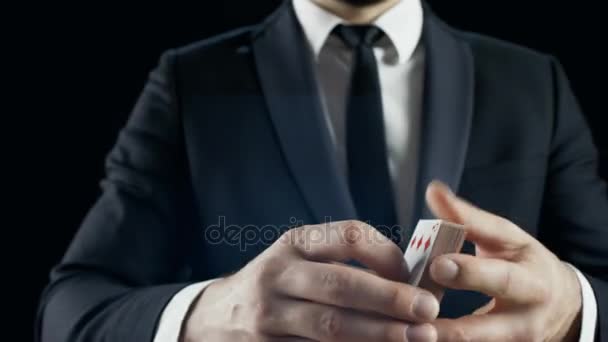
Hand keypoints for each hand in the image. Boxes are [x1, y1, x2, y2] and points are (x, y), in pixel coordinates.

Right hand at [183, 220, 439, 340]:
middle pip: (340, 284)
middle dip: (388, 298)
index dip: (386, 254)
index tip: (411, 273)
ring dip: (377, 333)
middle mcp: (279, 274)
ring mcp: (269, 315)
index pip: (348, 236)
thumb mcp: (301, 259)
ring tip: (416, 338)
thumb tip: (409, 280)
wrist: (217, 317)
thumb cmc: (277, 283)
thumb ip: (344, 264)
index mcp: (295, 243)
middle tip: (427, 310)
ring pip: (329, 326)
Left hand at [425, 181, 581, 341]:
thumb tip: (434, 190)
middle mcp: (524, 320)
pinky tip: (411, 338)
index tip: (437, 265)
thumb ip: (468, 218)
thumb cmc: (524, 263)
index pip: (500, 278)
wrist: (562, 306)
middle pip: (484, 329)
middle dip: (450, 326)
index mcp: (530, 281)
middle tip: (416, 314)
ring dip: (438, 340)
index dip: (469, 273)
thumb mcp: (505, 238)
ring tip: (406, 333)